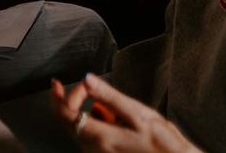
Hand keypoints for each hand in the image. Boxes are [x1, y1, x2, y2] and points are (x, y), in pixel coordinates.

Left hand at [51, 74, 202, 152]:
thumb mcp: (137, 114)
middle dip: (68, 100)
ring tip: (105, 104)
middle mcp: (94, 150)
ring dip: (84, 111)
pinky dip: (95, 122)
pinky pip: (91, 137)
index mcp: (99, 138)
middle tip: (63, 85)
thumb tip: (87, 79)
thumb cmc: (163, 143)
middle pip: (68, 122)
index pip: (66, 115)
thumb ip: (109, 96)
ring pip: (80, 128)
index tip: (67, 83)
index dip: (62, 96)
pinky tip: (111, 117)